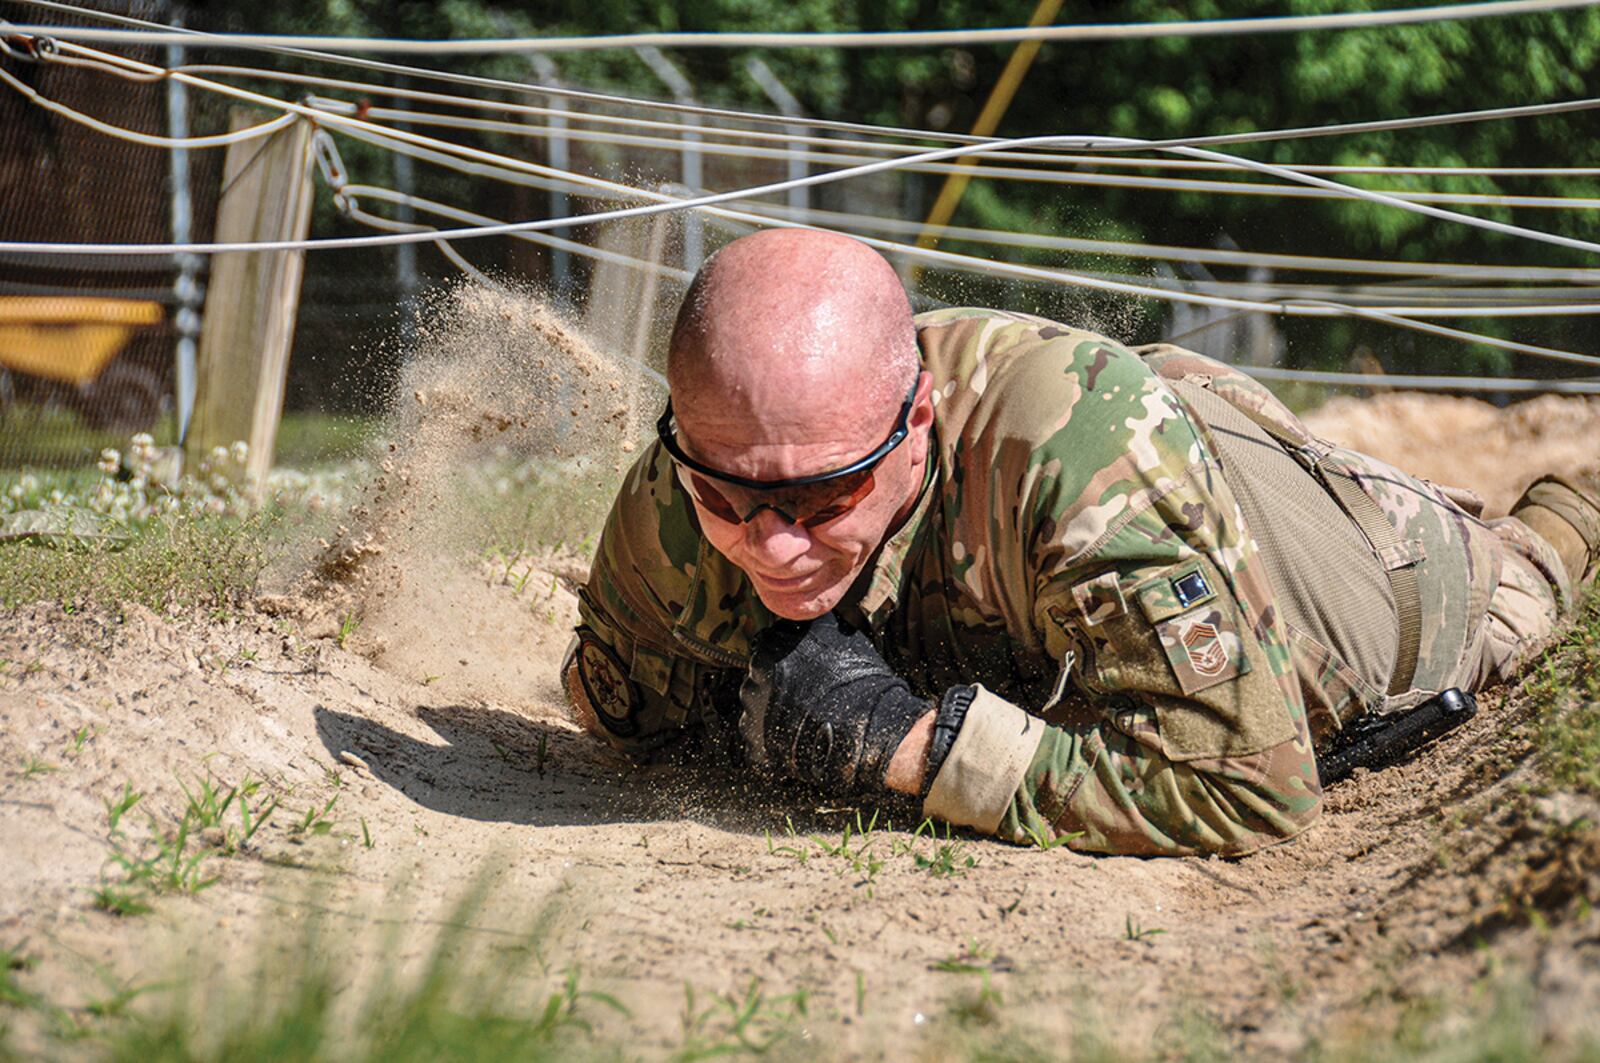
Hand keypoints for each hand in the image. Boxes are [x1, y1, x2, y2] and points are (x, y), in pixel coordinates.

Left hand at [739, 612, 930, 794]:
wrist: (863, 728)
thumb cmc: (856, 680)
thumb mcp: (838, 635)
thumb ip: (814, 626)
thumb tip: (812, 619)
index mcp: (769, 647)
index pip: (768, 647)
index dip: (789, 660)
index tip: (803, 670)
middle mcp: (753, 677)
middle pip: (760, 679)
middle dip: (778, 686)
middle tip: (806, 696)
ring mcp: (752, 712)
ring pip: (757, 709)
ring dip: (774, 713)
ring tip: (805, 720)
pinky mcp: (755, 744)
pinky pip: (759, 740)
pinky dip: (773, 742)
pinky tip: (798, 739)